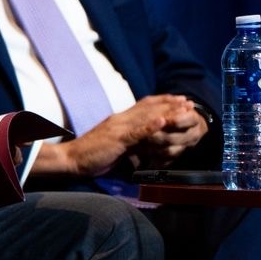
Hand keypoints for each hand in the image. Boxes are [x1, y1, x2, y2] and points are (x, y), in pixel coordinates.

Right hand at [35, 95, 195, 176]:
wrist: (71, 159)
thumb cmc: (90, 155)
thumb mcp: (112, 144)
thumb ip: (127, 140)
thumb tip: (142, 143)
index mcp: (119, 120)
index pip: (143, 106)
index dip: (162, 102)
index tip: (178, 101)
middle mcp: (120, 119)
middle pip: (149, 108)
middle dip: (170, 104)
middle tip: (188, 101)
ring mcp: (118, 128)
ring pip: (146, 117)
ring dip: (167, 112)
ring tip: (183, 109)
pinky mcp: (116, 139)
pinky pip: (135, 132)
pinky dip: (150, 126)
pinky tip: (162, 122)